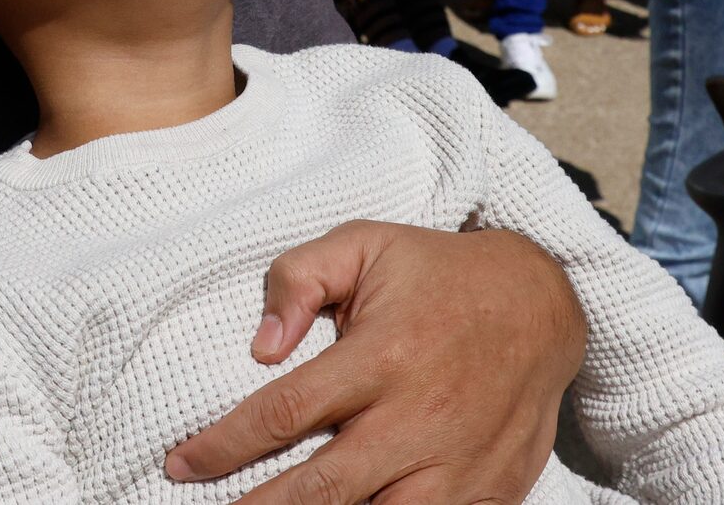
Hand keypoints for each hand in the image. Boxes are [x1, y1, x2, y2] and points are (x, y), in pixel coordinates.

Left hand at [166, 221, 578, 502]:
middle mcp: (418, 418)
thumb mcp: (364, 244)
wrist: (541, 304)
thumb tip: (260, 344)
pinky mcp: (488, 492)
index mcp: (383, 356)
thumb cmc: (437, 274)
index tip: (182, 463)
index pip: (285, 413)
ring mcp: (456, 465)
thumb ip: (300, 277)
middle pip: (322, 488)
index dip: (225, 445)